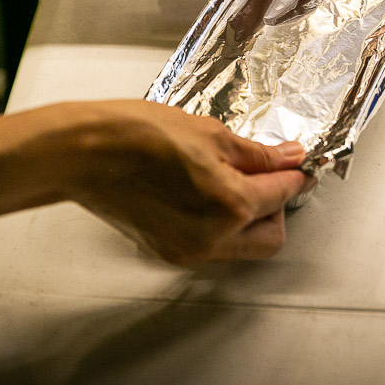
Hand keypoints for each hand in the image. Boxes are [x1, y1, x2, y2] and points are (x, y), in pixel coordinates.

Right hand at [61, 101, 313, 264]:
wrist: (85, 154)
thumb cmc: (139, 136)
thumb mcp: (211, 133)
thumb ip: (257, 154)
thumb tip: (289, 158)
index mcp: (232, 204)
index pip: (283, 194)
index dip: (296, 175)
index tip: (299, 165)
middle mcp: (215, 238)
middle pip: (272, 237)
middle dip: (277, 207)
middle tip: (269, 177)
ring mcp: (190, 251)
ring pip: (242, 246)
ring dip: (250, 219)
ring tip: (233, 182)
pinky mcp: (169, 252)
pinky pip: (213, 246)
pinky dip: (221, 226)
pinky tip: (206, 195)